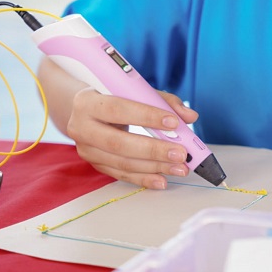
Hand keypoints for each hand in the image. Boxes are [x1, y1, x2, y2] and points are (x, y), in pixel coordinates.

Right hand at [65, 87, 197, 188]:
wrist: (83, 111)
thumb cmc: (114, 97)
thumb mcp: (135, 91)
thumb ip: (163, 101)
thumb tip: (190, 116)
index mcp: (88, 102)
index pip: (118, 109)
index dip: (146, 116)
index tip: (174, 122)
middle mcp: (82, 127)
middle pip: (119, 142)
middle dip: (154, 150)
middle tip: (181, 153)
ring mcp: (87, 149)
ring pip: (122, 162)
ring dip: (154, 167)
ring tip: (180, 168)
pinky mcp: (95, 164)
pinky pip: (121, 174)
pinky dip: (144, 179)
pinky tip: (162, 180)